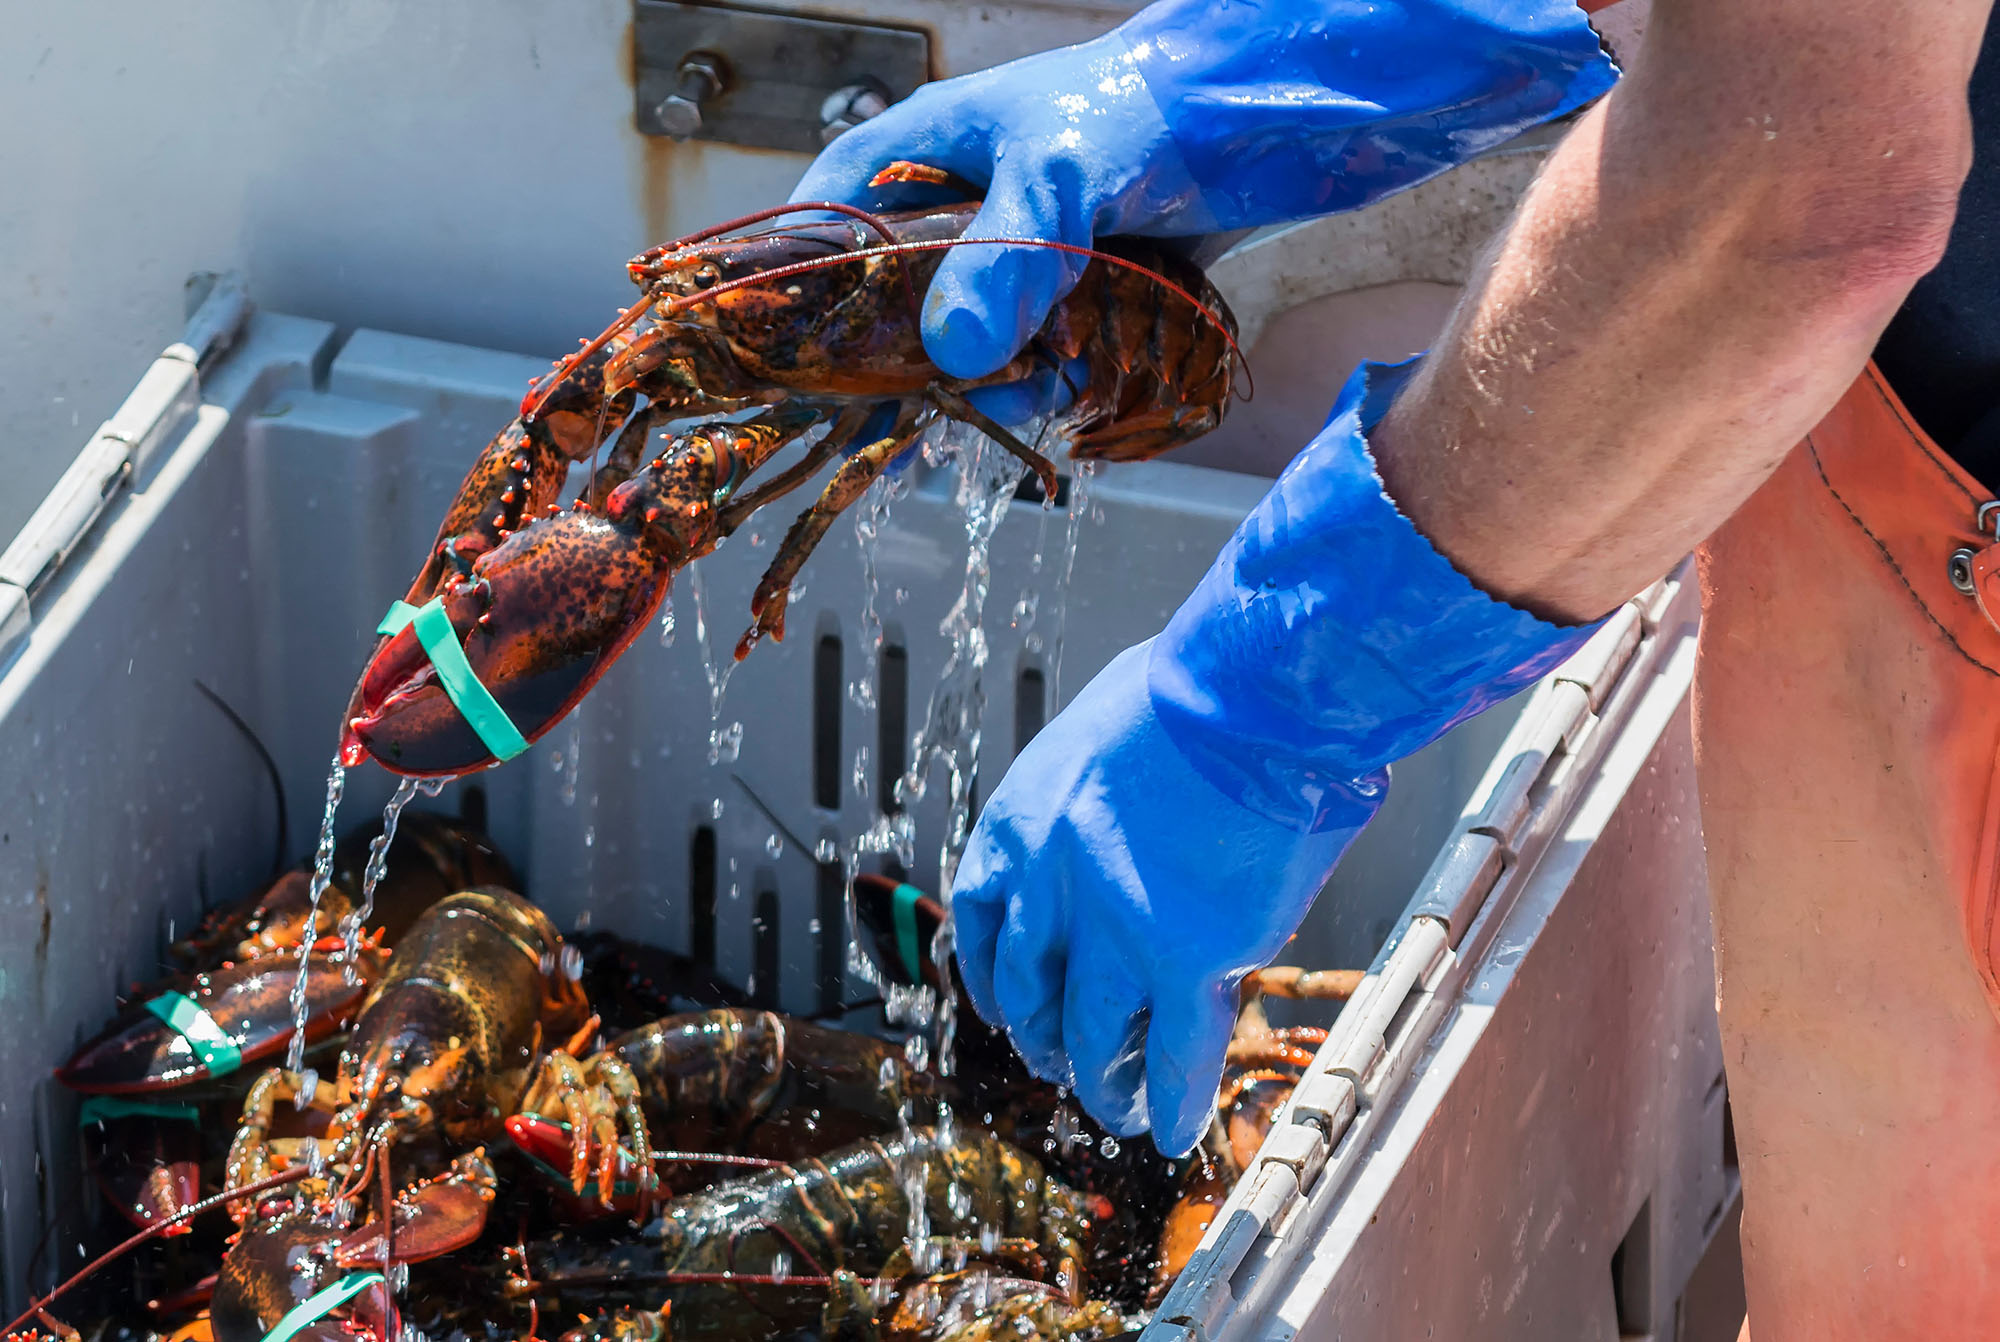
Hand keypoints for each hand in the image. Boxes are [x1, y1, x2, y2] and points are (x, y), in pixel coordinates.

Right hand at [792, 0, 1615, 381]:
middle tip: (945, 404)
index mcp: (920, 152)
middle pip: (895, 305)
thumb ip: (1005, 259)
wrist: (1271, 112)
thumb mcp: (1062, 176)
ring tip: (1050, 381)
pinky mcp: (1077, 284)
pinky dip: (1056, 375)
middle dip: (922, 363)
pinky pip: (1040, 351)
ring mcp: (1020, 248)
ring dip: (1002, 381)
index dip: (807, 296)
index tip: (813, 365)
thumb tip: (955, 355)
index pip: (823, 227)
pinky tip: (1086, 378)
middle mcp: (960, 203)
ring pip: (972, 344)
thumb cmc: (1152, 107)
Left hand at [951, 640, 1356, 1154]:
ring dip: (1102, 1082)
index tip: (1002, 999)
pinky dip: (1174, 1101)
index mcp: (1021, 822)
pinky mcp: (1188, 958)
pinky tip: (1177, 1130)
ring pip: (1092, 1037)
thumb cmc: (1197, 690)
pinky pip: (1176, 1055)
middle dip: (1043, 1033)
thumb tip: (1120, 809)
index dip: (989, 972)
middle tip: (1063, 1055)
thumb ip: (1096, 790)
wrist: (1255, 696)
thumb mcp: (1104, 726)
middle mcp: (1049, 886)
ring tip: (1118, 1105)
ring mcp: (1116, 929)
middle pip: (1027, 991)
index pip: (978, 919)